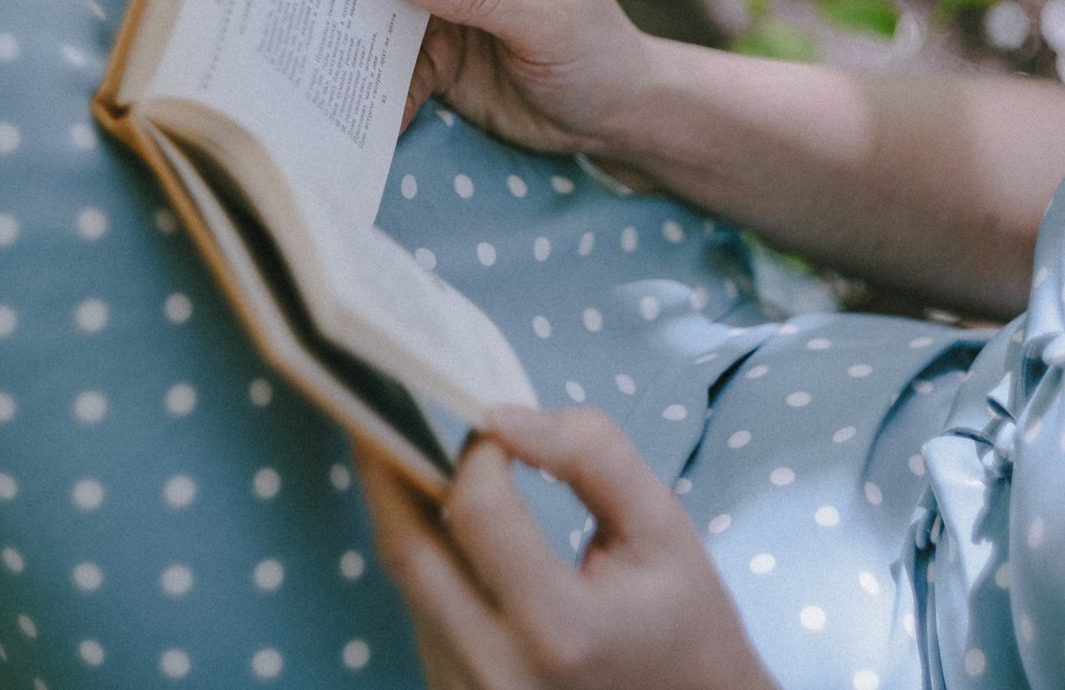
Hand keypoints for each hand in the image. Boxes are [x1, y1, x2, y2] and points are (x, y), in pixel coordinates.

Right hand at [323, 0, 654, 152]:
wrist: (614, 116)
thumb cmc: (597, 54)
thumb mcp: (545, 23)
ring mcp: (444, 2)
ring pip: (381, 3)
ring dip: (346, 23)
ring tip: (296, 39)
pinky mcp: (433, 50)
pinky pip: (389, 59)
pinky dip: (368, 79)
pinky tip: (342, 101)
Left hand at [357, 405, 778, 689]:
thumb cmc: (684, 623)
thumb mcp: (664, 527)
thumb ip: (592, 455)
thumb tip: (502, 414)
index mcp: (561, 631)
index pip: (480, 514)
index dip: (478, 454)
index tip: (492, 423)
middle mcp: (497, 673)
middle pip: (410, 552)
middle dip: (388, 467)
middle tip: (380, 402)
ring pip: (410, 585)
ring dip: (407, 513)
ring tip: (412, 449)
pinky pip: (422, 614)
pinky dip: (429, 559)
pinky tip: (443, 520)